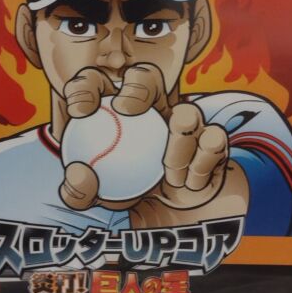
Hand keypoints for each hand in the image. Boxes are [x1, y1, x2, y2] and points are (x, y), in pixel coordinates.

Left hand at [59, 64, 247, 224]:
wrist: (168, 216)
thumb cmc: (124, 193)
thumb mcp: (92, 197)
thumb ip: (77, 191)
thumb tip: (80, 172)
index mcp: (114, 107)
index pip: (96, 82)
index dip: (85, 87)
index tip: (80, 111)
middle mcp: (151, 106)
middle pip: (146, 76)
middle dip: (136, 85)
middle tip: (124, 109)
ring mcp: (184, 120)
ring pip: (187, 112)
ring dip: (179, 142)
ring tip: (171, 176)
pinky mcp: (212, 139)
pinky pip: (214, 140)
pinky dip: (200, 165)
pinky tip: (191, 184)